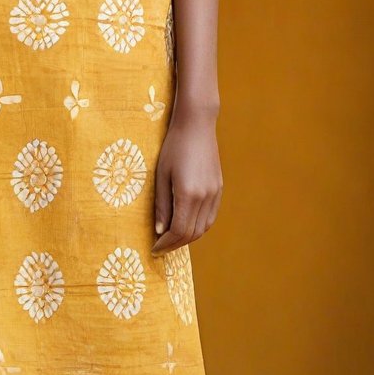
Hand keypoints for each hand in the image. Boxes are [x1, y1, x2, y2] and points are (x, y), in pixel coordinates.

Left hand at [151, 103, 222, 254]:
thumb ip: (161, 205)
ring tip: (171, 238)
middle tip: (160, 247)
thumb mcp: (161, 175)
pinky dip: (198, 226)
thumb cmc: (172, 147)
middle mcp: (205, 197)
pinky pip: (210, 217)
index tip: (154, 248)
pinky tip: (186, 225)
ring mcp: (215, 193)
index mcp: (188, 194)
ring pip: (203, 227)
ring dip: (187, 237)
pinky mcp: (219, 189)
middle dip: (175, 244)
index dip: (166, 243)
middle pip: (192, 233)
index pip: (178, 230)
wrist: (196, 125)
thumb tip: (160, 231)